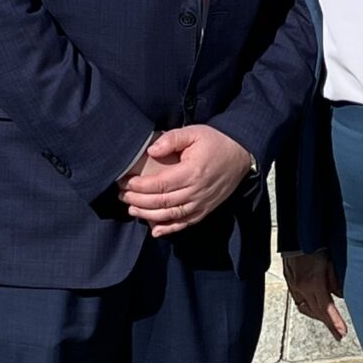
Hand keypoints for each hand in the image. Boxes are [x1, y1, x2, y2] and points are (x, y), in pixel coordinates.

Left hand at [119, 125, 254, 236]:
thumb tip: (151, 151)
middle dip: (139, 201)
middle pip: (162, 202)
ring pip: (171, 215)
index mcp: (192, 172)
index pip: (161, 184)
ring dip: (149, 215)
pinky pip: (185, 223)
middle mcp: (197, 191)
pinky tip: (155, 230)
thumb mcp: (194, 132)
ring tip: (132, 210)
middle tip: (122, 196)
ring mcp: (202, 202)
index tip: (126, 183)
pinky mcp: (206, 209)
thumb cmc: (215, 142)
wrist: (240, 154)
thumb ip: (172, 139)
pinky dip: (170, 229)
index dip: (141, 187)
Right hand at [281, 252, 348, 341]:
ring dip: (318, 317)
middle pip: (316, 312)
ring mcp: (294, 286)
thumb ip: (335, 281)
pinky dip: (309, 308)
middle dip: (329, 324)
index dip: (334, 322)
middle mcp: (302, 288)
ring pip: (306, 309)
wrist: (296, 237)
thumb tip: (340, 295)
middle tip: (339, 334)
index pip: (326, 308)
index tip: (342, 332)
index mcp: (313, 283)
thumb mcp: (330, 263)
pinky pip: (299, 301)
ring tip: (329, 323)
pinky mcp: (290, 283)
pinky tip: (314, 309)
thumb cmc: (315, 246)